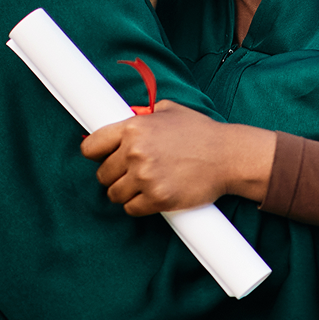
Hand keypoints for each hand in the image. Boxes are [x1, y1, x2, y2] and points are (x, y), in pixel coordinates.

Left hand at [80, 100, 274, 215]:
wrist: (228, 156)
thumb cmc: (200, 132)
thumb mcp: (169, 110)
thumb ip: (143, 115)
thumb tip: (125, 117)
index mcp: (133, 128)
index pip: (90, 146)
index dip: (94, 154)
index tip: (101, 158)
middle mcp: (135, 152)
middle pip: (102, 174)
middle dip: (114, 175)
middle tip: (130, 173)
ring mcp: (145, 177)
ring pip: (114, 194)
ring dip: (125, 192)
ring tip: (141, 186)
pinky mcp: (158, 198)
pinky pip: (131, 209)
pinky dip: (138, 206)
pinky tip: (150, 197)